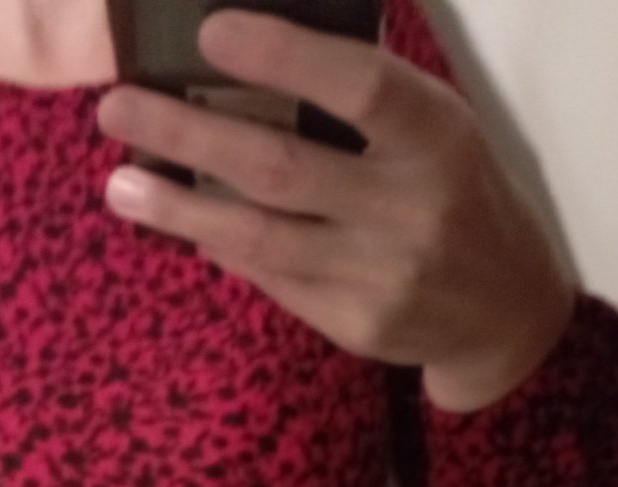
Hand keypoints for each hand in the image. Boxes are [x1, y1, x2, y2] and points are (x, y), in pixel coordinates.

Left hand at [96, 8, 577, 411]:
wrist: (502, 310)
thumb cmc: (452, 193)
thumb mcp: (434, 131)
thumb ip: (362, 104)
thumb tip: (244, 64)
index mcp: (438, 137)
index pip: (358, 87)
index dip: (283, 55)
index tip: (210, 31)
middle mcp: (411, 208)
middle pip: (279, 167)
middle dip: (186, 132)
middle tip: (116, 108)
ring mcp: (379, 276)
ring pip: (257, 237)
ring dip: (176, 207)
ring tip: (118, 184)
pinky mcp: (353, 325)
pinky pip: (268, 277)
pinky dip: (219, 243)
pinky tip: (180, 221)